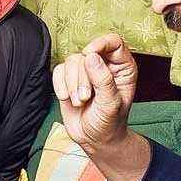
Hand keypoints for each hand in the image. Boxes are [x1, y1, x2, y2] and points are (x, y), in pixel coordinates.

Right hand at [52, 33, 137, 149]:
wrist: (94, 139)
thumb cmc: (109, 122)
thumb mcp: (111, 104)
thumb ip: (103, 80)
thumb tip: (91, 56)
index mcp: (122, 67)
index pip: (113, 42)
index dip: (100, 44)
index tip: (89, 55)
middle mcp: (104, 65)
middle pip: (87, 54)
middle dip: (83, 78)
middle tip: (86, 98)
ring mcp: (85, 71)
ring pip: (71, 61)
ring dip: (72, 84)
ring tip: (79, 101)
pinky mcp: (68, 78)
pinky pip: (58, 70)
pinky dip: (60, 85)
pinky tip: (66, 98)